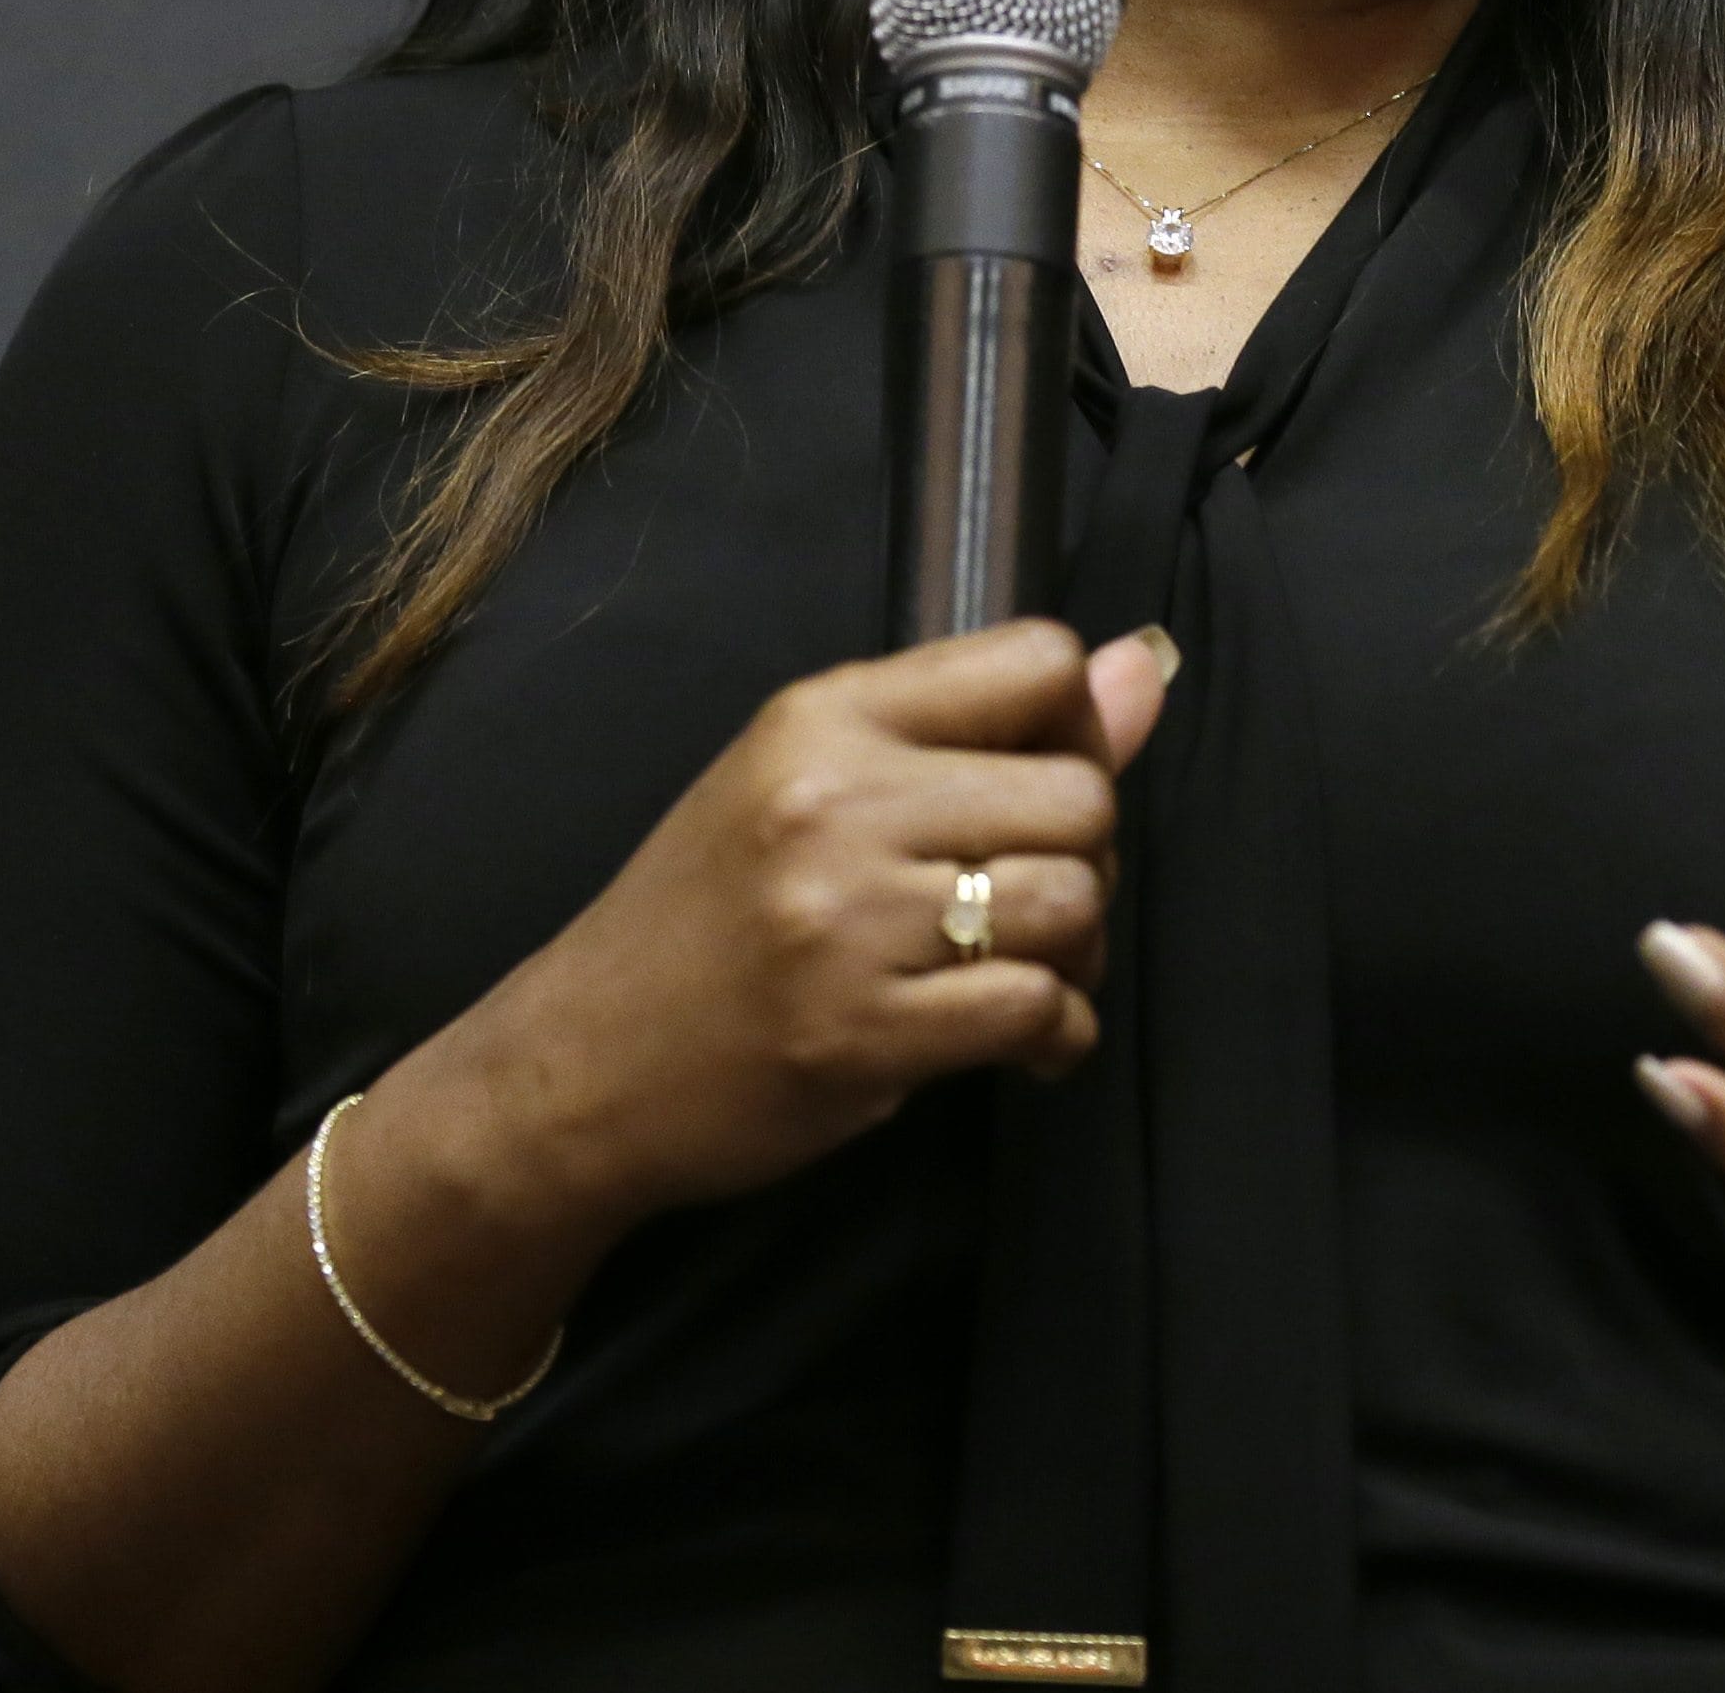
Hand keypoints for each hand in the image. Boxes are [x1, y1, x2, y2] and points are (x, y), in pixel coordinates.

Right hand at [447, 619, 1173, 1238]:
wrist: (580, 1064)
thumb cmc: (703, 916)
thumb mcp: (806, 783)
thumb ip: (972, 728)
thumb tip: (1144, 669)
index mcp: (824, 716)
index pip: (1037, 660)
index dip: (1077, 725)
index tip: (1038, 786)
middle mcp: (836, 801)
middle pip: (1079, 793)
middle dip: (1087, 857)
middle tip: (1034, 906)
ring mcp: (847, 921)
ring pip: (1074, 902)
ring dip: (1080, 953)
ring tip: (1029, 974)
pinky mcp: (864, 1034)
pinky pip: (1039, 1009)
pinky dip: (1060, 1036)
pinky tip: (1025, 1043)